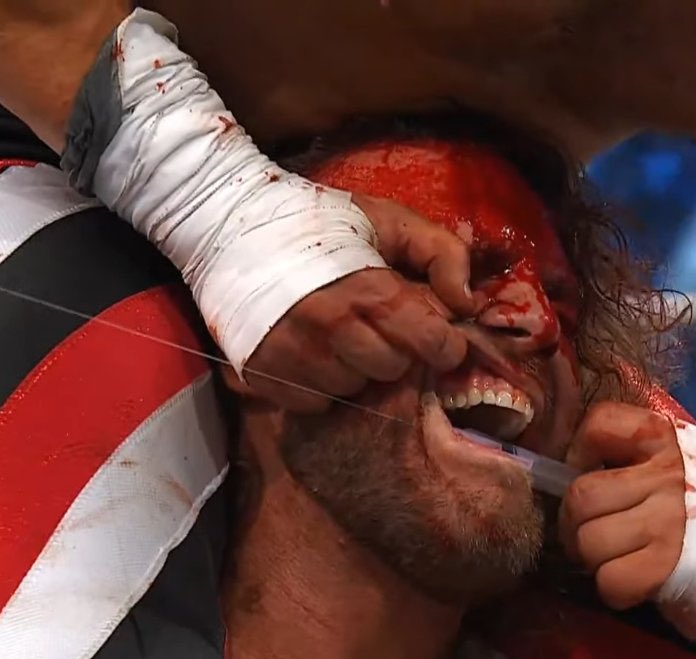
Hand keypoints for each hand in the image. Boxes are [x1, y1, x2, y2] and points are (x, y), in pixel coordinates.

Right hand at [242, 195, 477, 411]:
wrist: (229, 224)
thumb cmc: (320, 221)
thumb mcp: (389, 219)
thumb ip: (442, 253)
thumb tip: (466, 304)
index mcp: (370, 290)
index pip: (432, 344)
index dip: (444, 343)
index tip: (437, 334)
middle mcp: (333, 329)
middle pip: (394, 370)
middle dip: (397, 349)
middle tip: (379, 324)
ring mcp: (295, 356)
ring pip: (355, 389)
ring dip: (357, 368)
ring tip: (343, 335)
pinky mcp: (265, 374)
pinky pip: (315, 402)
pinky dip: (321, 384)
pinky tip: (314, 351)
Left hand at [559, 402, 687, 609]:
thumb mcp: (675, 471)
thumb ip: (629, 459)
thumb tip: (555, 467)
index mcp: (670, 439)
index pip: (597, 423)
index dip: (580, 456)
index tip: (597, 479)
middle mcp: (672, 473)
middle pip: (581, 495)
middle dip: (577, 524)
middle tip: (600, 537)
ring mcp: (673, 519)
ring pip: (588, 540)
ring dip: (595, 561)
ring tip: (623, 559)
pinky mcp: (671, 566)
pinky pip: (609, 580)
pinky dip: (615, 590)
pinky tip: (639, 583)